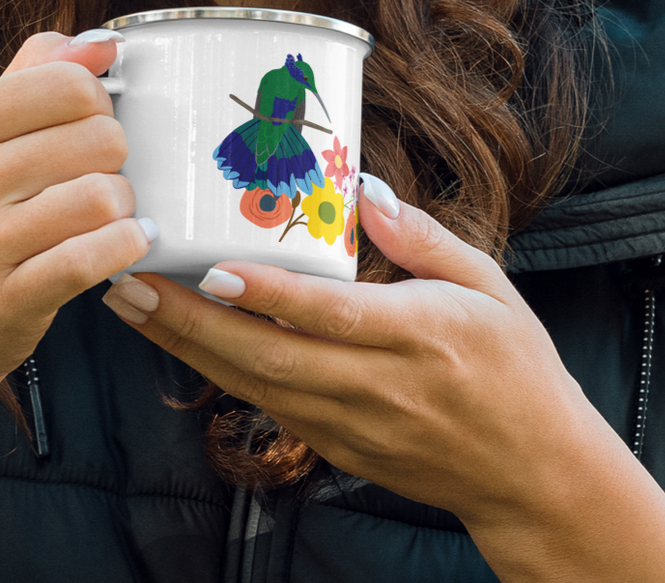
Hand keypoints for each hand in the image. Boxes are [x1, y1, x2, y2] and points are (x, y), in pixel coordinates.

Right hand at [0, 29, 155, 403]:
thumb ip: (34, 76)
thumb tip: (102, 42)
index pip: (69, 83)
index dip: (97, 104)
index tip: (86, 128)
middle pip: (99, 137)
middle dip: (114, 158)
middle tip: (94, 178)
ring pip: (104, 196)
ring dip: (122, 208)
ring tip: (105, 216)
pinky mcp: (6, 301)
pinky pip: (95, 258)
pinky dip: (125, 248)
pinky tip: (123, 245)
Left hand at [103, 179, 664, 582]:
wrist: (534, 475)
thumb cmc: (516, 368)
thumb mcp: (489, 285)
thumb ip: (422, 237)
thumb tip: (362, 189)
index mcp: (417, 337)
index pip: (329, 316)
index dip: (268, 296)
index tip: (212, 270)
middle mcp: (375, 387)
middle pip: (267, 358)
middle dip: (190, 323)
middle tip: (129, 280)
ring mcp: (350, 426)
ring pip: (253, 387)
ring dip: (187, 347)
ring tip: (131, 302)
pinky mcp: (336, 448)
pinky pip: (266, 406)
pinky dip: (217, 373)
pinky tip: (179, 339)